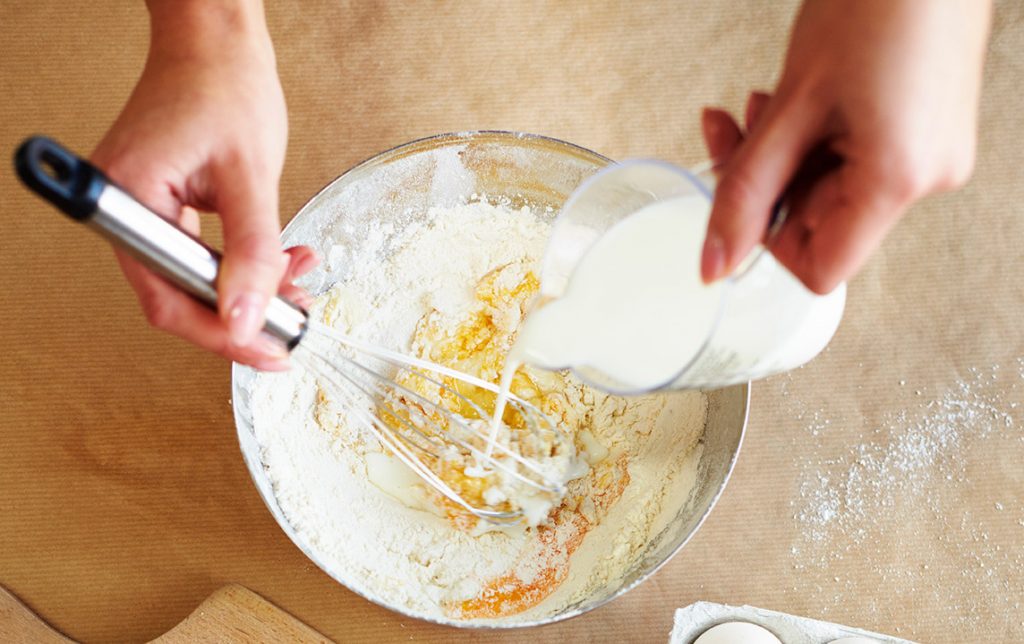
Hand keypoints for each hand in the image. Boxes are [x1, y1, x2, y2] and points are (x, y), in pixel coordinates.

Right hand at [91, 0, 315, 369]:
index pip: (168, 296)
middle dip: (244, 314)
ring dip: (253, 288)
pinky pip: (204, 254)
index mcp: (128, 199)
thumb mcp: (251, 175)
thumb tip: (248, 318)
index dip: (222, 333)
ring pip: (197, 279)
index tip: (271, 350)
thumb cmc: (224, 85)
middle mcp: (125, 210)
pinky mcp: (166, 205)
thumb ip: (253, 251)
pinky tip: (285, 260)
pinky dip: (245, 262)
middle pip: (180, 296)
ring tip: (300, 285)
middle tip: (294, 324)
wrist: (217, 42)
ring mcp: (143, 209)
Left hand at [700, 0, 990, 293]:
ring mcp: (932, 155)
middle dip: (765, 182)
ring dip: (784, 155)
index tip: (734, 200)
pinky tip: (795, 100)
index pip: (819, 270)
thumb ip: (745, 190)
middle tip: (731, 132)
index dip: (765, 243)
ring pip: (831, 189)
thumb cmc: (875, 3)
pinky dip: (815, 138)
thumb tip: (714, 262)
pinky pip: (855, 160)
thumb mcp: (791, 107)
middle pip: (820, 223)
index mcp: (898, 181)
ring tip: (762, 103)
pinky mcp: (927, 132)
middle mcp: (928, 178)